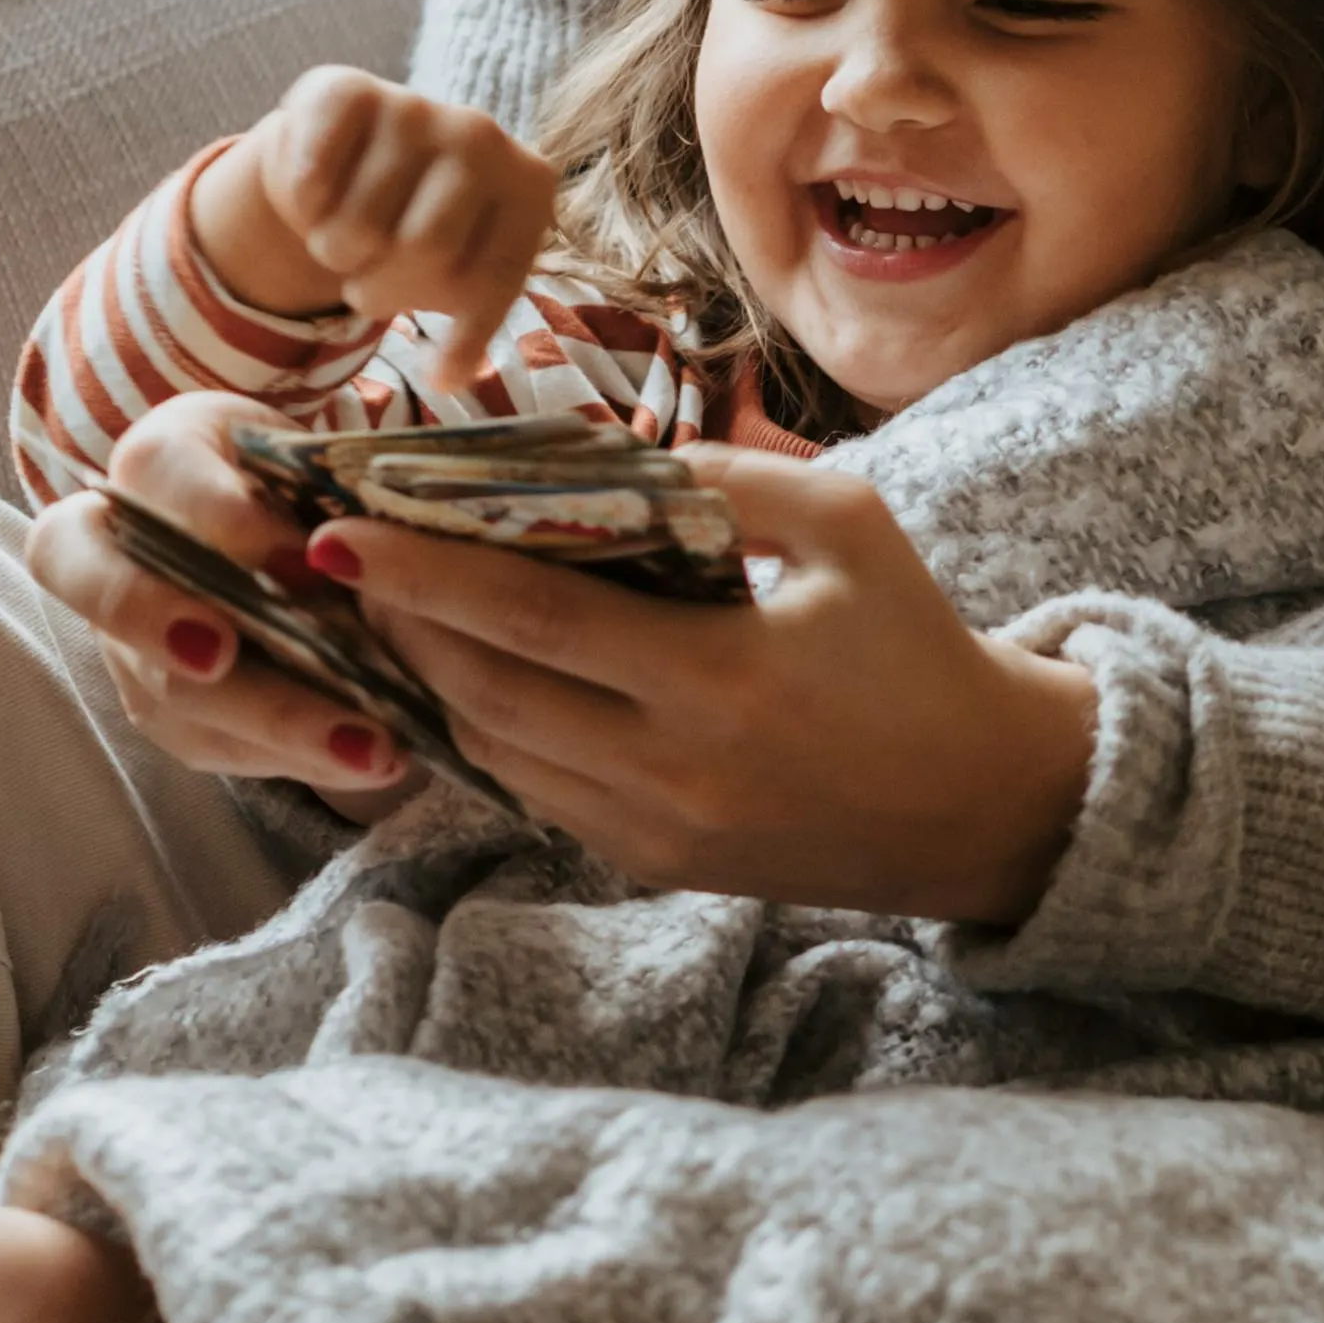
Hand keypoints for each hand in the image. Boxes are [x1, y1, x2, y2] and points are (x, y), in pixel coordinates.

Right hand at [23, 391, 413, 805]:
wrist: (303, 536)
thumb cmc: (310, 482)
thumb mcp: (323, 466)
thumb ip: (328, 500)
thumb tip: (347, 564)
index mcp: (161, 459)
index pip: (158, 473)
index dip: (221, 518)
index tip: (303, 560)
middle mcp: (116, 547)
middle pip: (109, 590)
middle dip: (162, 623)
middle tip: (222, 655)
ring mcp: (125, 637)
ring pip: (164, 687)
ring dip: (265, 721)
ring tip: (364, 746)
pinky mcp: (158, 703)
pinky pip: (204, 740)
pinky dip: (284, 755)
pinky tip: (359, 760)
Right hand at [198, 69, 558, 376]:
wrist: (348, 157)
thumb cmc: (418, 226)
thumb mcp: (464, 270)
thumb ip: (470, 318)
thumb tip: (451, 376)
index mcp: (528, 187)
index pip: (490, 282)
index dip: (458, 337)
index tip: (440, 371)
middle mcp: (483, 135)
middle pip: (422, 249)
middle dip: (379, 288)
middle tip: (368, 281)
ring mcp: (416, 106)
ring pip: (358, 225)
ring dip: (333, 251)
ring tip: (343, 237)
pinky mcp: (347, 90)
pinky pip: (312, 178)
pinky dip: (303, 206)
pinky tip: (315, 196)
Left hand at [317, 445, 1099, 922]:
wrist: (984, 800)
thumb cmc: (917, 644)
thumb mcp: (848, 523)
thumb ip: (724, 480)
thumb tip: (599, 455)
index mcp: (721, 678)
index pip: (531, 621)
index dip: (423, 575)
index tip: (340, 532)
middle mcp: (674, 771)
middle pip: (487, 695)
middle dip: (400, 627)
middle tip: (343, 561)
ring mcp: (658, 833)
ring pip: (497, 756)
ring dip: (430, 684)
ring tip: (388, 612)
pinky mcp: (656, 867)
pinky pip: (537, 796)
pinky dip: (487, 734)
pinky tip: (464, 678)